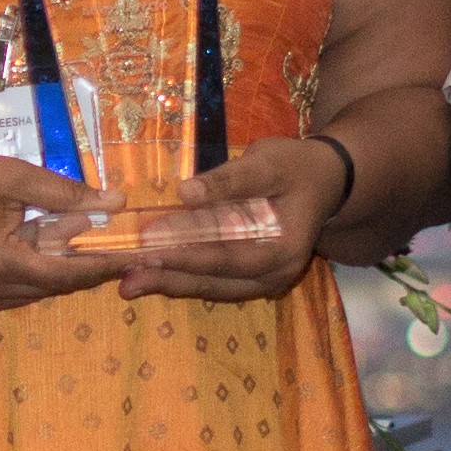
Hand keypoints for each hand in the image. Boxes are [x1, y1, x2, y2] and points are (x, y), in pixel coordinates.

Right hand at [0, 150, 142, 314]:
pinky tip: (43, 242)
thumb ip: (64, 193)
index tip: (136, 257)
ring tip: (78, 234)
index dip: (103, 266)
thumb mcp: (10, 177)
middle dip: (85, 263)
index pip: (65, 274)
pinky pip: (18, 291)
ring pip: (38, 290)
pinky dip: (37, 270)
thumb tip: (115, 203)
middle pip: (54, 284)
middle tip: (115, 241)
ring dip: (61, 266)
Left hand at [114, 135, 350, 304]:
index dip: (186, 256)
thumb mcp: (266, 163)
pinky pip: (215, 283)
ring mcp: (266, 282)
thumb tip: (185, 192)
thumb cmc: (295, 167)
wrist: (324, 180)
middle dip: (169, 279)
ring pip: (212, 288)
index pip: (227, 257)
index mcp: (283, 248)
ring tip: (130, 283)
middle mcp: (277, 275)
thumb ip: (228, 180)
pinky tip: (155, 275)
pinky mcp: (253, 278)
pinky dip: (185, 278)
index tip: (148, 251)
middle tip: (126, 279)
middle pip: (215, 282)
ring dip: (171, 284)